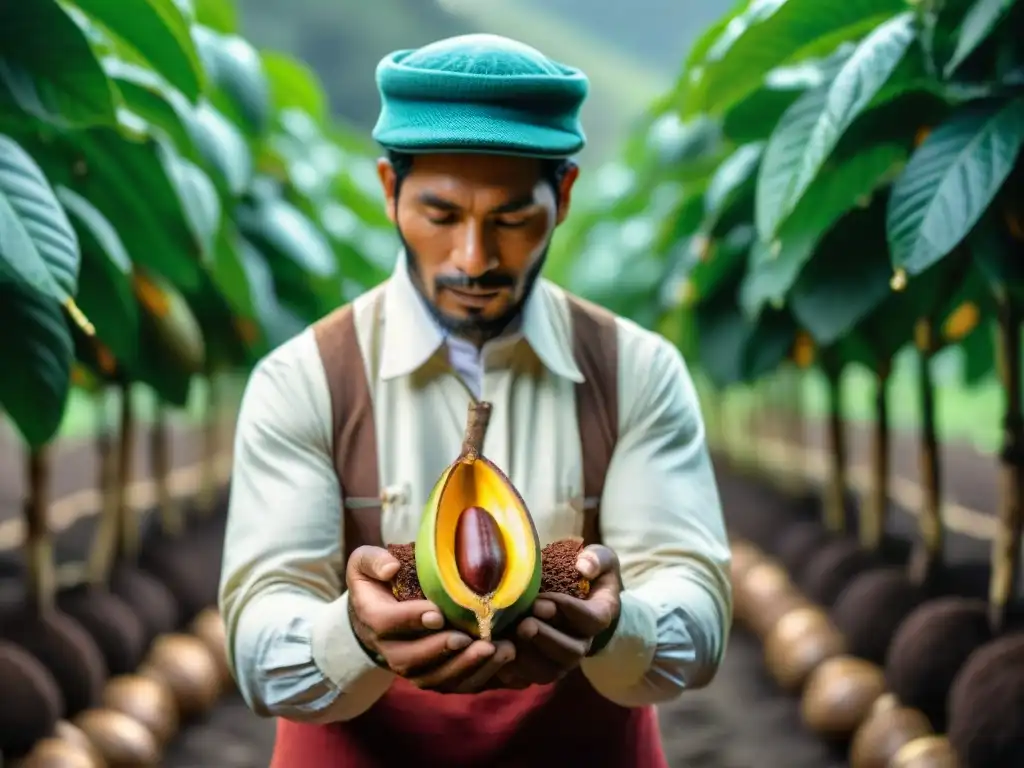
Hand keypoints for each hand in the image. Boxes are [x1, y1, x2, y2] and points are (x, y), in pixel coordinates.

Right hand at [346, 545, 514, 691]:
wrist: (381, 613)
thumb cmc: (379, 581)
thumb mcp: (365, 563)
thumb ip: (373, 561)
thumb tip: (391, 568)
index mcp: (373, 618)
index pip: (386, 623)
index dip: (411, 619)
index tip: (437, 613)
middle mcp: (388, 650)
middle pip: (410, 659)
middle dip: (440, 649)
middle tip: (467, 637)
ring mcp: (411, 668)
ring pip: (433, 677)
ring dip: (464, 666)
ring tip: (492, 649)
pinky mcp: (433, 676)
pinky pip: (453, 685)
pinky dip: (478, 675)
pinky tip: (501, 657)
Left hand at [495, 544, 621, 689]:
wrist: (572, 596)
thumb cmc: (584, 573)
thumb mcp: (599, 558)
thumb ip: (596, 559)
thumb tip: (583, 567)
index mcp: (600, 614)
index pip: (592, 620)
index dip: (569, 611)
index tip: (545, 599)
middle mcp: (584, 642)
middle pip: (572, 652)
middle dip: (546, 638)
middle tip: (525, 623)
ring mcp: (562, 660)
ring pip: (550, 671)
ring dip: (529, 657)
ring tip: (511, 636)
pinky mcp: (541, 668)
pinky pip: (529, 679)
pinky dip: (512, 671)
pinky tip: (498, 654)